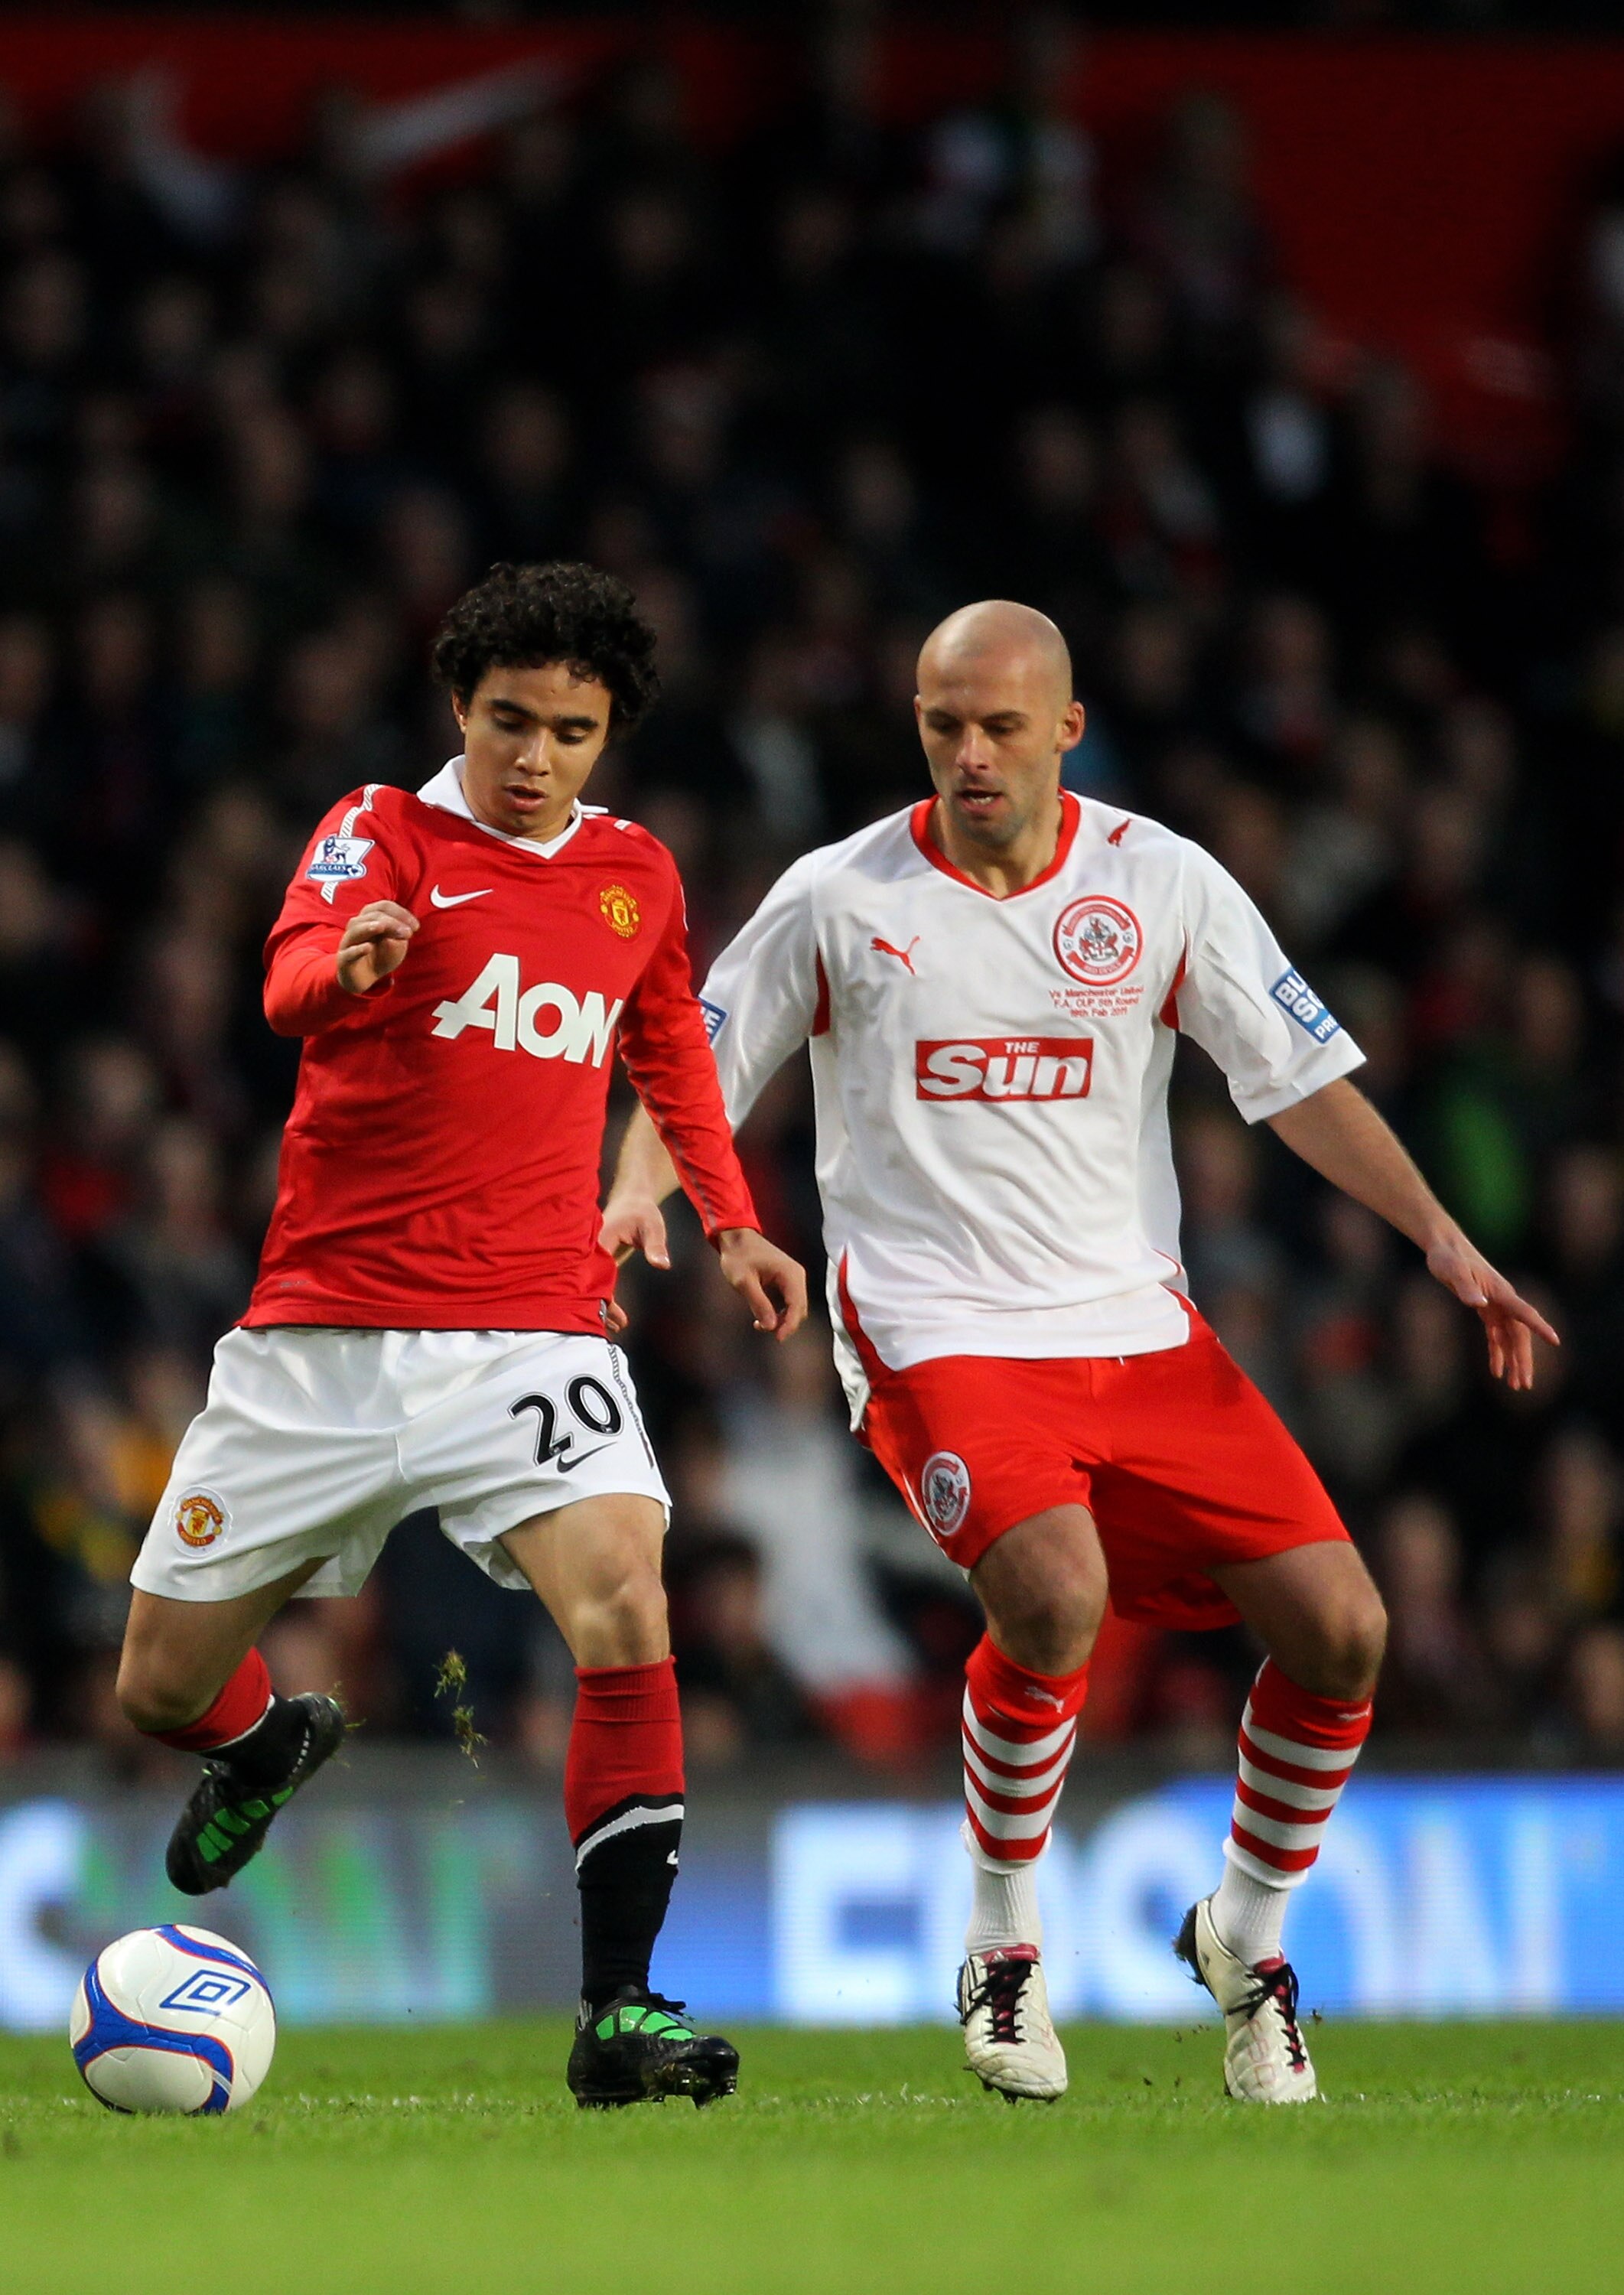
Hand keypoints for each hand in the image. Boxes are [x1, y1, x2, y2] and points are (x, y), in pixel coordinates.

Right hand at [337, 901, 418, 995]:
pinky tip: (368, 947)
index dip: (400, 913)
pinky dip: (357, 949)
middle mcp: (357, 926)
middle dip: (392, 922)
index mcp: (370, 918)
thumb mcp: (396, 945)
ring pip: (356, 929)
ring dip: (370, 927)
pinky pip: (348, 953)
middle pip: (372, 916)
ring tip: (382, 927)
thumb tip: (402, 929)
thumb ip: (399, 935)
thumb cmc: (381, 956)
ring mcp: (348, 942)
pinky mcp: (344, 960)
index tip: (416, 927)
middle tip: (408, 933)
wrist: (365, 979)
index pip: (383, 907)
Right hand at [597, 1194, 670, 1335]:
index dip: (603, 1293)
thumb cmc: (642, 1211)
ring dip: (601, 1303)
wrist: (632, 1198)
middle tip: (617, 1325)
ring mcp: (591, 1254)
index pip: (598, 1271)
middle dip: (601, 1305)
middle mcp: (590, 1248)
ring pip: (590, 1284)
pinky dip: (603, 1296)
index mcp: (599, 1239)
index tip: (612, 1311)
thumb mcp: (653, 1226)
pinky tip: (613, 1314)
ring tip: (618, 1325)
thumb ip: (656, 1245)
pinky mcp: (595, 1259)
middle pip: (589, 1282)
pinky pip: (596, 1280)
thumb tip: (663, 1265)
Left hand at [717, 1227, 807, 1341]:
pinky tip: (764, 1316)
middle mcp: (797, 1276)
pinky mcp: (787, 1280)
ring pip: (796, 1307)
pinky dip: (780, 1312)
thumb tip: (771, 1326)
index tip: (778, 1339)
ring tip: (759, 1323)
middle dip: (784, 1324)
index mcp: (790, 1274)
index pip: (797, 1306)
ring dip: (782, 1320)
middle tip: (760, 1328)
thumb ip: (759, 1303)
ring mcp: (794, 1277)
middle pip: (800, 1309)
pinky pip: (790, 1302)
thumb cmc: (738, 1256)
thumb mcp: (744, 1282)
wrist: (736, 1237)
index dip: (790, 1326)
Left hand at [1425, 1226, 1559, 1391]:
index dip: (1540, 1327)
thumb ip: (1466, 1288)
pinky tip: (1496, 1371)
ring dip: (1513, 1361)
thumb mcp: (1452, 1271)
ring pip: (1510, 1338)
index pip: (1524, 1312)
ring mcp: (1495, 1306)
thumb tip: (1479, 1304)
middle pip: (1519, 1334)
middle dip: (1523, 1359)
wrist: (1443, 1247)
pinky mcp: (1485, 1310)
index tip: (1555, 1341)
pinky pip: (1496, 1336)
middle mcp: (1503, 1300)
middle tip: (1525, 1384)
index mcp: (1500, 1291)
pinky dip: (1497, 1353)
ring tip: (1516, 1385)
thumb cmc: (1447, 1257)